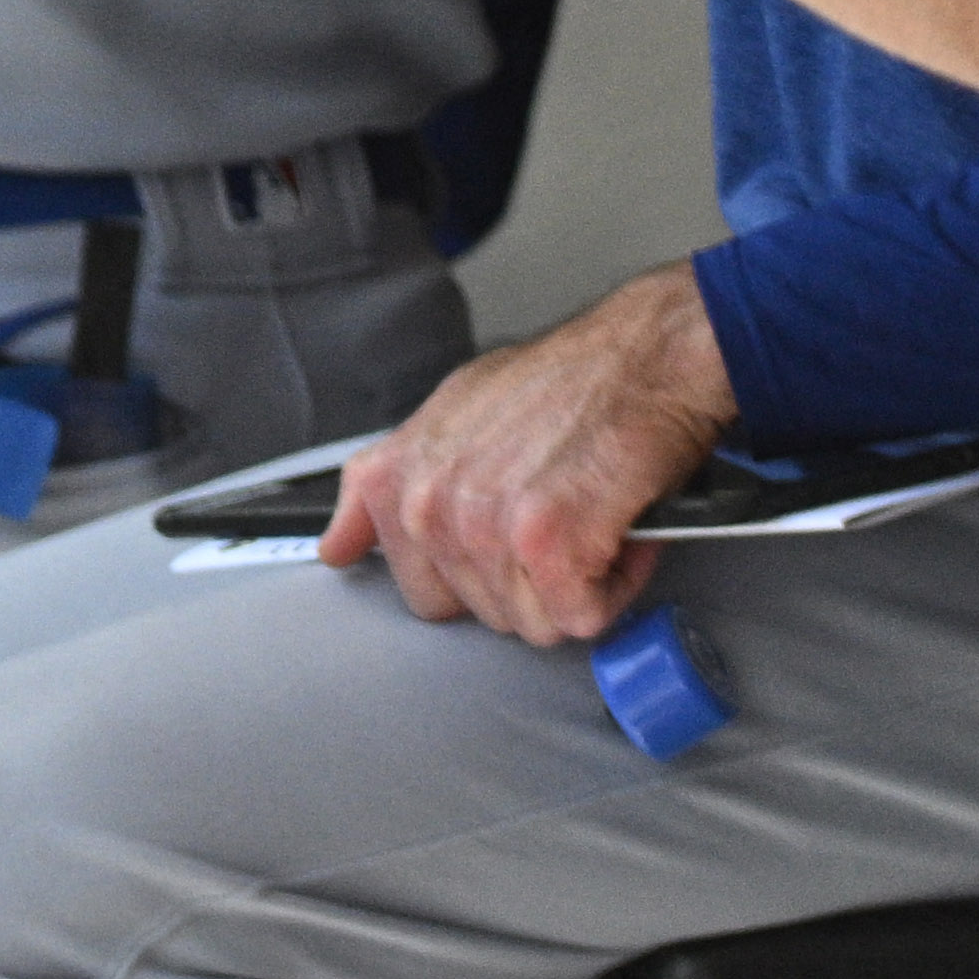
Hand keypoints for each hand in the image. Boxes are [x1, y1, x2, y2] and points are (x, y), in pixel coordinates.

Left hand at [317, 265, 730, 645]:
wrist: (642, 355)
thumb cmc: (564, 383)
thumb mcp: (450, 416)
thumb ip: (386, 485)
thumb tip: (336, 547)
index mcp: (401, 479)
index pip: (418, 589)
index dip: (478, 578)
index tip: (507, 546)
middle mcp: (430, 504)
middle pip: (484, 615)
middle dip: (534, 582)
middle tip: (563, 516)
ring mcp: (483, 525)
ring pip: (535, 622)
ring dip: (579, 582)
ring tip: (590, 513)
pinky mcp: (544, 542)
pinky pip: (579, 617)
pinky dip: (612, 586)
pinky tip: (615, 531)